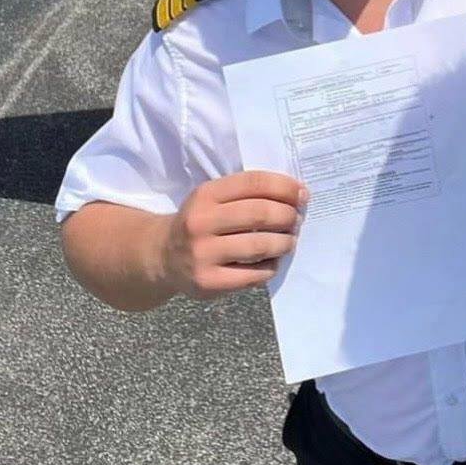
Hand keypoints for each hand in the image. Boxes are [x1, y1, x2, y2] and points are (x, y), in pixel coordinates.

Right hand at [161, 170, 306, 297]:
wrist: (163, 256)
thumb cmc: (200, 222)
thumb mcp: (213, 199)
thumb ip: (247, 194)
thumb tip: (296, 195)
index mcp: (205, 194)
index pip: (253, 183)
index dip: (284, 186)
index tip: (302, 193)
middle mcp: (201, 222)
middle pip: (259, 213)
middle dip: (287, 215)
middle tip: (297, 219)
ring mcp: (203, 253)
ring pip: (259, 245)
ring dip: (284, 242)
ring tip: (289, 241)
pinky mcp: (208, 282)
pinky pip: (252, 275)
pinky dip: (270, 267)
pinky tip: (273, 262)